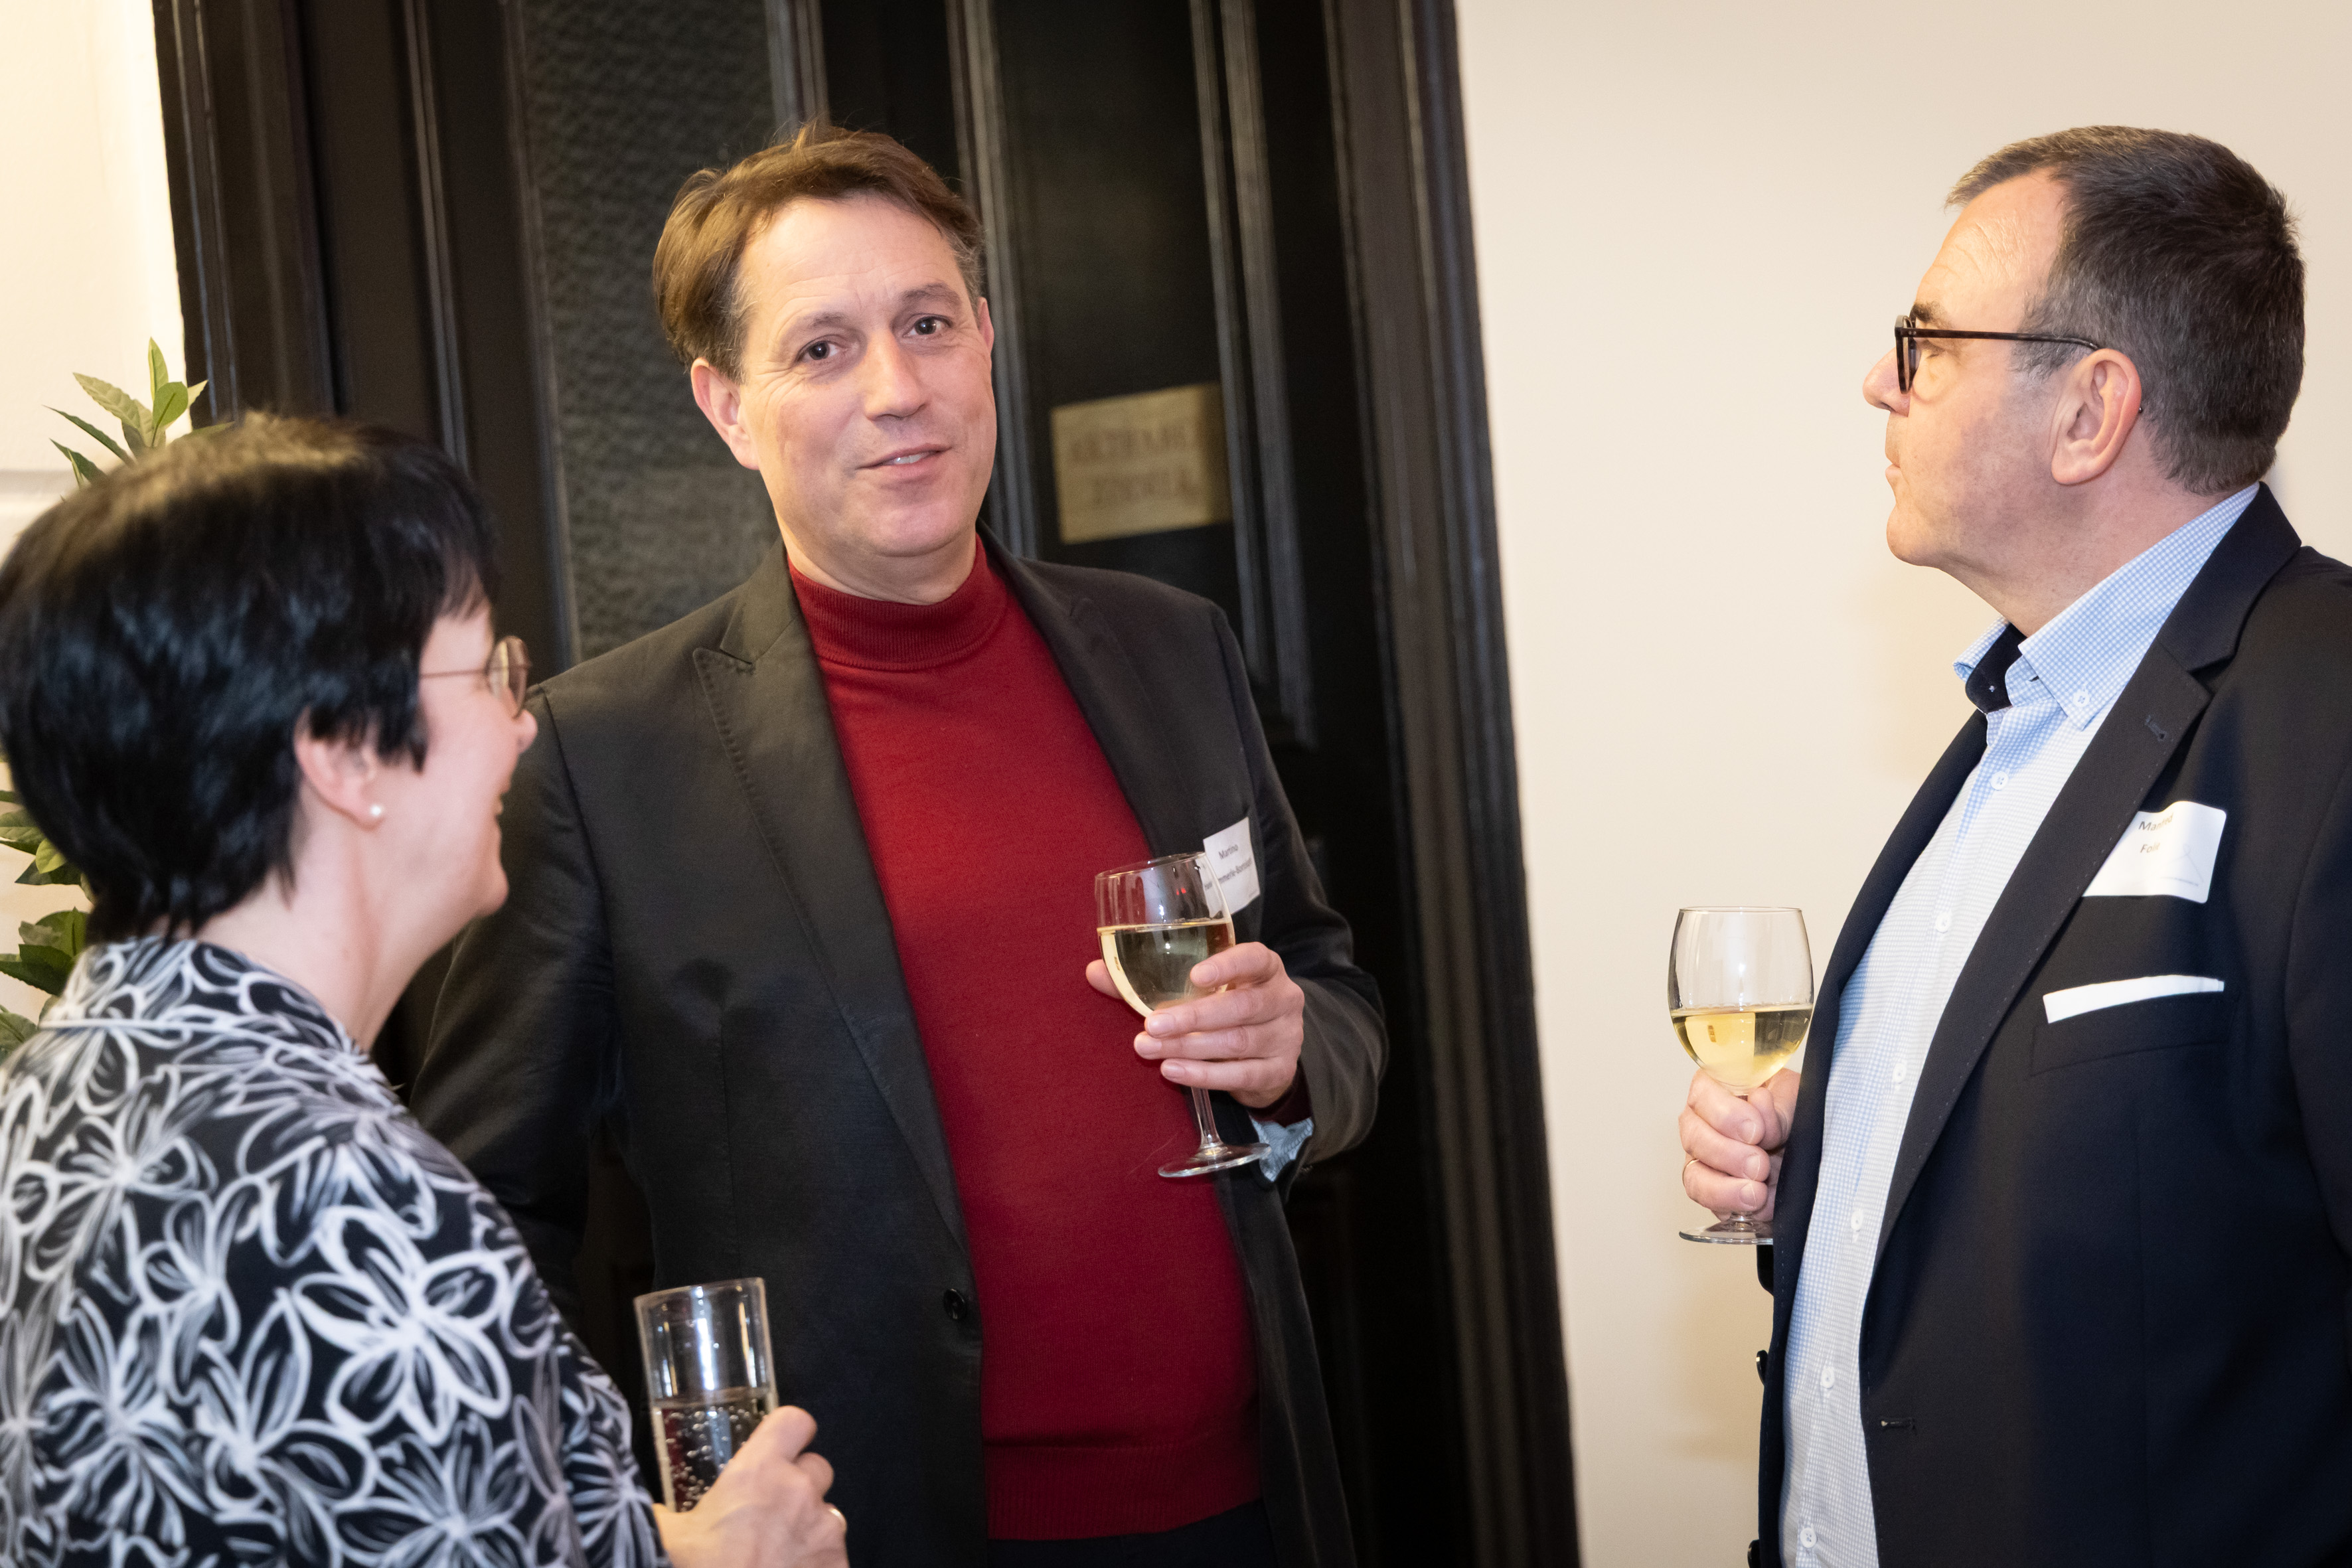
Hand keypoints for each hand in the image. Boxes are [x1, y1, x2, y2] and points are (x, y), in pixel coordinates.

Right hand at [653, 1405, 846, 1567]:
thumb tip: (654, 1512)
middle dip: (799, 1485)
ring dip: (808, 1529)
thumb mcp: (664, 1535)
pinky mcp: (837, 1567)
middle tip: (770, 1513)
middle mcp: (800, 1493)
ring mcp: (824, 1532)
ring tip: (776, 1555)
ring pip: (828, 1515)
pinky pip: (834, 1556)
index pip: (794, 1421)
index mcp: (759, 1472)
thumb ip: (666, 1513)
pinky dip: (816, 1564)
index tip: (777, 1447)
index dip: (787, 1433)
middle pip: (818, 1467)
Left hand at [1086, 940, 1302, 1108]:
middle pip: (1242, 1007)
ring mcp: (1286, 1037)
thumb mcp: (1197, 991)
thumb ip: (1148, 981)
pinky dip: (1204, 1075)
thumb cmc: (1224, 1008)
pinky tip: (1173, 1071)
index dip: (1227, 966)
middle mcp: (1283, 999)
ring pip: (1237, 1042)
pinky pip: (1241, 1076)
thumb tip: (1095, 971)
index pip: (1255, 959)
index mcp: (1265, 969)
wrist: (1267, 1054)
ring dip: (1190, 1048)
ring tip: (1150, 1049)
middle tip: (1152, 1025)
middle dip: (1193, 1017)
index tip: (1194, 976)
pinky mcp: (1279, 1071)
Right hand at [1679, 1068, 1799, 1220]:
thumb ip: (1779, 1106)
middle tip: (1760, 1164)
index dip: (1725, 1115)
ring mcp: (1702, 1158)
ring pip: (1694, 1174)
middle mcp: (1702, 1122)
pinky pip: (1707, 1201)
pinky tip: (1755, 1204)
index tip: (1755, 1130)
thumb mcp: (1796, 1099)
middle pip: (1693, 1137)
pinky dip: (1730, 1205)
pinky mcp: (1711, 1188)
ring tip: (1757, 1193)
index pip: (1703, 1094)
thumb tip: (1759, 1105)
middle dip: (1727, 1154)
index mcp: (1719, 1088)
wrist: (1806, 1150)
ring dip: (1724, 1187)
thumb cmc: (1793, 1114)